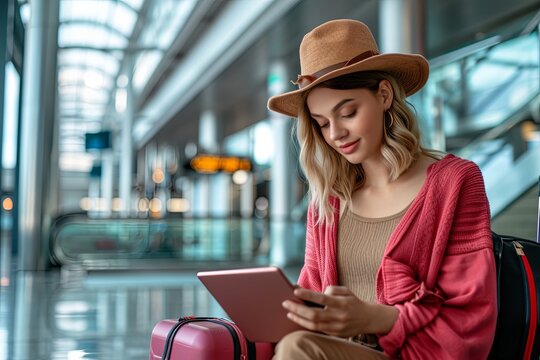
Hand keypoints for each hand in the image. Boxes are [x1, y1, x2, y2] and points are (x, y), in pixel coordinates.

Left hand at [282, 286, 397, 336]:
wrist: (368, 318)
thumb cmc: (353, 301)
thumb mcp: (345, 290)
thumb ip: (331, 289)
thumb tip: (315, 294)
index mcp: (342, 303)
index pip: (322, 299)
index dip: (308, 295)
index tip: (295, 291)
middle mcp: (339, 316)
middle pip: (315, 315)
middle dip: (298, 309)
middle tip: (286, 303)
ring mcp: (337, 327)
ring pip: (314, 325)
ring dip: (299, 319)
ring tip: (289, 312)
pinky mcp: (335, 334)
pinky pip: (318, 331)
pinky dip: (306, 325)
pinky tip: (298, 319)